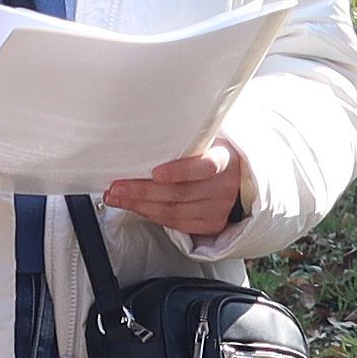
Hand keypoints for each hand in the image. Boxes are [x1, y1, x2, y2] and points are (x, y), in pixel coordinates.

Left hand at [96, 137, 248, 242]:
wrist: (240, 176)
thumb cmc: (214, 152)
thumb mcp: (209, 139)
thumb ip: (188, 139)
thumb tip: (145, 133)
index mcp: (226, 158)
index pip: (205, 167)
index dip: (179, 171)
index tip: (156, 173)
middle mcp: (225, 187)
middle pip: (180, 193)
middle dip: (142, 191)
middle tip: (116, 187)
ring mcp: (219, 209)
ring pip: (173, 211)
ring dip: (140, 205)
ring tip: (116, 197)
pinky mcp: (211, 224)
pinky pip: (175, 223)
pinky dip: (151, 215)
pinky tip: (134, 207)